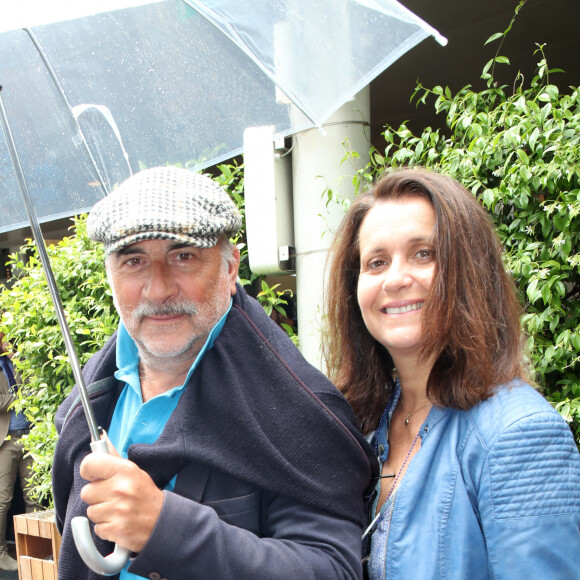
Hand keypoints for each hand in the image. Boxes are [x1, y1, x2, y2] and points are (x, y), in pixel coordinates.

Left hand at [79, 435, 163, 552]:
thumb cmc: (145, 494)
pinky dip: (106, 528)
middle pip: (86, 492)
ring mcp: (118, 511)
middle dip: (97, 495)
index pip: (89, 464)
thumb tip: (99, 435)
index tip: (94, 475)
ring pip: (91, 511)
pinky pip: (97, 528)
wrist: (161, 522)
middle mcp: (120, 489)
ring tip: (117, 510)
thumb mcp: (133, 471)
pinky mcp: (116, 530)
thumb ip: (112, 456)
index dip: (88, 470)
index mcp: (125, 470)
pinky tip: (119, 521)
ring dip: (102, 513)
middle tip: (112, 496)